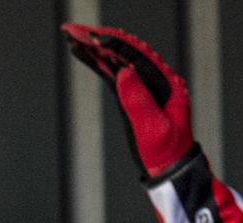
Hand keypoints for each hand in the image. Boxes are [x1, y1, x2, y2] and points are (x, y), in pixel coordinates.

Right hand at [60, 23, 193, 178]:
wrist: (171, 172)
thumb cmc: (168, 153)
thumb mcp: (155, 129)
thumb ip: (139, 101)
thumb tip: (123, 72)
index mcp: (166, 84)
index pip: (137, 55)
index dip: (114, 43)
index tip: (93, 37)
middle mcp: (155, 80)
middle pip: (124, 52)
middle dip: (98, 39)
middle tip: (73, 31)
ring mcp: (143, 87)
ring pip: (116, 60)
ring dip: (94, 48)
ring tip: (71, 36)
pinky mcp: (132, 95)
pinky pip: (113, 73)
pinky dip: (97, 62)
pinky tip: (82, 52)